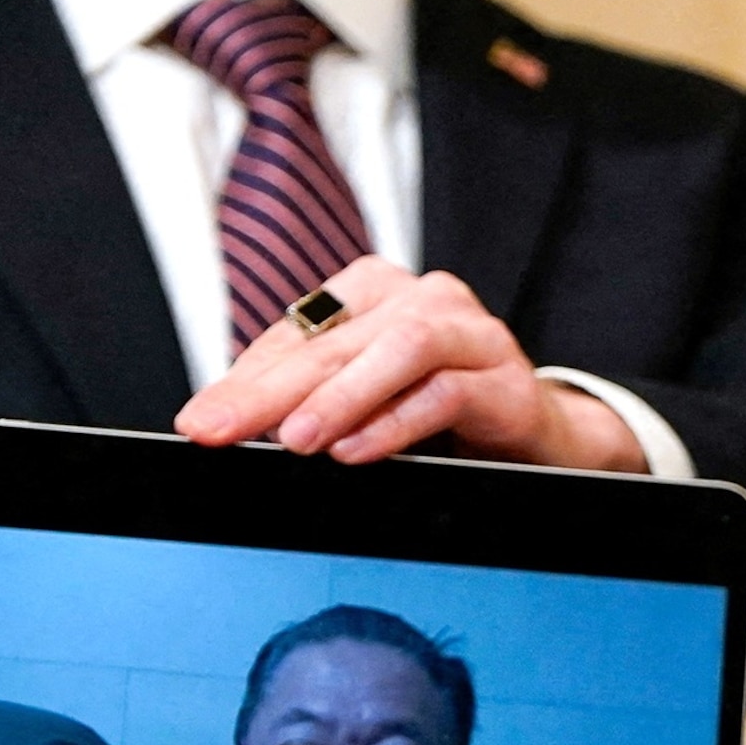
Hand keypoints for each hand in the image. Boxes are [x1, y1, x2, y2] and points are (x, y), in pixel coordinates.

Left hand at [174, 256, 646, 469]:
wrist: (545, 437)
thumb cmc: (444, 415)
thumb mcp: (366, 402)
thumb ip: (308, 400)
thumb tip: (225, 423)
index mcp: (379, 292)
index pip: (298, 332)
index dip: (244, 377)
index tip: (199, 420)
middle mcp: (427, 298)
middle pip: (336, 341)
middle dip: (267, 391)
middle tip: (215, 430)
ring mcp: (473, 333)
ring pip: (399, 348)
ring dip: (339, 397)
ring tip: (293, 440)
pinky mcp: (508, 380)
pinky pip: (447, 392)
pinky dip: (396, 423)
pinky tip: (355, 452)